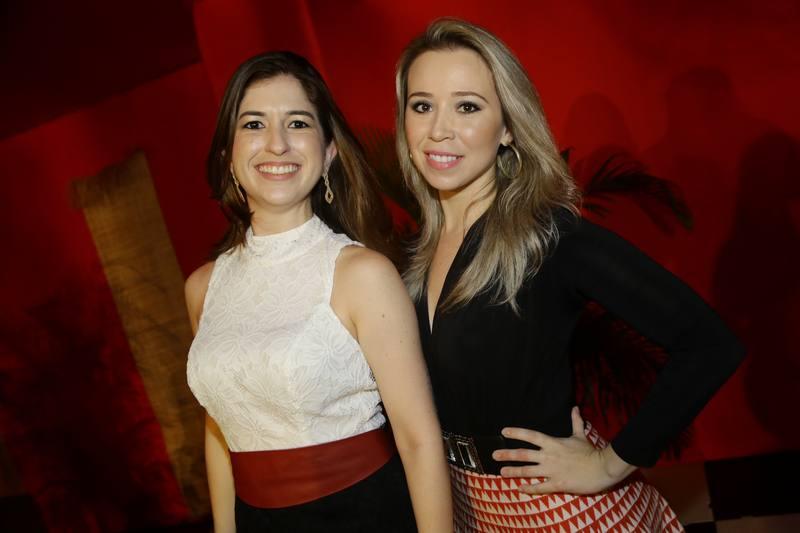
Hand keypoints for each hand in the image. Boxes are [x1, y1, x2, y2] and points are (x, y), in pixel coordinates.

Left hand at [491, 406, 635, 494]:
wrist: (602, 468)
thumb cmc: (590, 452)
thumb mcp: (580, 435)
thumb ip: (575, 422)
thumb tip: (575, 408)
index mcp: (553, 443)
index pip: (531, 436)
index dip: (516, 433)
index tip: (504, 431)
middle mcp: (549, 456)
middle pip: (524, 454)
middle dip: (508, 454)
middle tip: (494, 455)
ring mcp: (552, 471)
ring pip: (528, 471)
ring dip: (513, 472)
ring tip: (501, 473)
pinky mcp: (558, 484)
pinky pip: (540, 487)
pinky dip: (529, 489)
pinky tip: (519, 489)